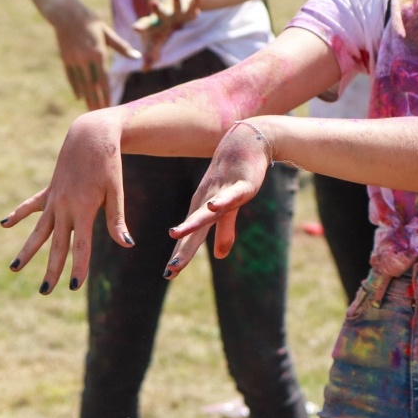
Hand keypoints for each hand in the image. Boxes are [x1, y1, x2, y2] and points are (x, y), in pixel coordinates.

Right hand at [0, 111, 135, 292]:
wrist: (92, 134)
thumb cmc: (109, 162)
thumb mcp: (116, 190)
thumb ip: (116, 219)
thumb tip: (126, 245)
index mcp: (84, 208)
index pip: (81, 245)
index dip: (79, 267)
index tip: (74, 286)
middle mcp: (65, 206)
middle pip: (57, 244)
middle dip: (52, 269)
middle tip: (45, 291)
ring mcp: (54, 198)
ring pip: (39, 230)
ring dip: (27, 250)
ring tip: (14, 268)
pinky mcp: (50, 189)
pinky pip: (32, 205)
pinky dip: (19, 214)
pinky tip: (4, 224)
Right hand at [54, 5, 141, 108]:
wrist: (65, 12)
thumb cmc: (90, 21)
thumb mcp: (107, 32)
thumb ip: (122, 46)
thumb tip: (138, 56)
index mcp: (98, 53)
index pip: (104, 79)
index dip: (107, 94)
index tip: (111, 107)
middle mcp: (85, 59)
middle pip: (92, 86)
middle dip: (97, 101)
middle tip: (101, 117)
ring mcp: (74, 60)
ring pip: (81, 84)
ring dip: (87, 98)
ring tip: (91, 111)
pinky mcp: (65, 58)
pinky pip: (71, 77)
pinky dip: (76, 87)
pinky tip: (80, 97)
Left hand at [133, 0, 202, 67]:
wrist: (174, 0)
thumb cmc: (163, 26)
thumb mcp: (156, 39)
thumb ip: (150, 53)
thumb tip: (144, 70)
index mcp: (154, 23)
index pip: (145, 25)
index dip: (141, 27)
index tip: (135, 28)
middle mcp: (164, 14)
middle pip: (160, 11)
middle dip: (157, 8)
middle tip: (152, 2)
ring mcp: (176, 8)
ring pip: (176, 4)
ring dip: (176, 0)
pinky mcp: (189, 3)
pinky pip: (193, 2)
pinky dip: (196, 0)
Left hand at [165, 120, 274, 275]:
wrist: (249, 141)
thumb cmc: (236, 172)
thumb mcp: (230, 206)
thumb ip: (225, 231)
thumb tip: (219, 257)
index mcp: (203, 209)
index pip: (191, 238)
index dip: (181, 256)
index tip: (168, 276)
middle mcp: (208, 202)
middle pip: (194, 231)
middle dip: (182, 251)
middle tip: (169, 273)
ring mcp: (223, 192)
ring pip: (206, 213)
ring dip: (191, 224)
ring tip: (175, 235)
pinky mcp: (241, 184)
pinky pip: (230, 195)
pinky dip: (221, 201)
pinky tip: (212, 207)